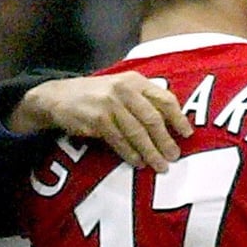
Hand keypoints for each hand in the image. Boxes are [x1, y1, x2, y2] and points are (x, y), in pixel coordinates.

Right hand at [7, 72, 192, 171]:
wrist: (59, 96)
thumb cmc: (98, 95)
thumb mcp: (123, 88)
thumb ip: (145, 100)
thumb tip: (173, 124)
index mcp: (136, 81)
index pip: (165, 99)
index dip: (178, 118)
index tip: (187, 135)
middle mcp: (125, 89)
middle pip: (152, 118)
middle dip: (165, 140)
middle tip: (174, 156)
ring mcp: (110, 103)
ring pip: (136, 132)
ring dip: (150, 151)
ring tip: (160, 165)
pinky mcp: (97, 119)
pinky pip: (119, 140)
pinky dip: (130, 153)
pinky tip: (138, 162)